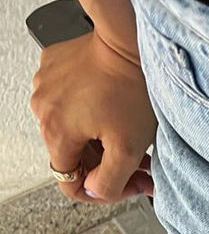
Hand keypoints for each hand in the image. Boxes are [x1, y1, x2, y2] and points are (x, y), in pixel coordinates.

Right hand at [31, 30, 156, 202]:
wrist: (129, 40)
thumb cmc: (130, 87)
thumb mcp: (128, 149)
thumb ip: (110, 183)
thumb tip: (95, 192)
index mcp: (56, 132)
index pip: (68, 183)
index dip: (99, 193)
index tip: (123, 186)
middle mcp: (43, 109)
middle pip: (74, 157)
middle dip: (107, 166)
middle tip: (139, 167)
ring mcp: (46, 87)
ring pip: (73, 132)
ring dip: (101, 142)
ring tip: (131, 139)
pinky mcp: (54, 69)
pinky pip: (71, 104)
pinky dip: (92, 115)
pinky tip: (115, 113)